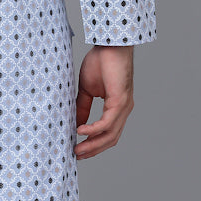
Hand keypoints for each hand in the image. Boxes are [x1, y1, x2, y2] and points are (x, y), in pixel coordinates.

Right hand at [74, 44, 134, 158]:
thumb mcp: (87, 90)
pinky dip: (94, 129)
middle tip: (77, 155)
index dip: (94, 144)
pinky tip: (81, 130)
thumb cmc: (101, 62)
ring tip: (77, 149)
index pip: (108, 133)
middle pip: (110, 139)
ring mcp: (124, 107)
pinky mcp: (120, 101)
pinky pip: (107, 122)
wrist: (110, 45)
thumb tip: (76, 123)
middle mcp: (123, 110)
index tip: (79, 150)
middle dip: (93, 150)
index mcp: (117, 108)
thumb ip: (83, 107)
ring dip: (93, 144)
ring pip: (110, 135)